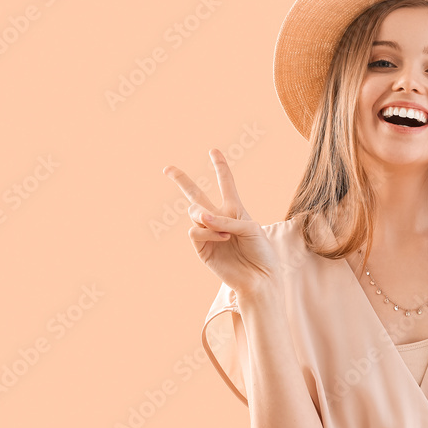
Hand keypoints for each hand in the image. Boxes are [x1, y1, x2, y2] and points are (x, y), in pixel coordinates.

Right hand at [162, 148, 281, 294]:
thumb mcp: (251, 228)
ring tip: (225, 232)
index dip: (220, 167)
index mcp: (234, 209)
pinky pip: (194, 230)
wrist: (259, 277)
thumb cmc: (261, 251)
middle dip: (181, 180)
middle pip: (195, 194)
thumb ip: (227, 219)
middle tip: (167, 168)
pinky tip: (222, 238)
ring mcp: (208, 232)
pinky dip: (207, 231)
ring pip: (194, 211)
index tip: (214, 151)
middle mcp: (218, 218)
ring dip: (208, 218)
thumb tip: (200, 218)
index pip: (225, 184)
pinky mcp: (201, 248)